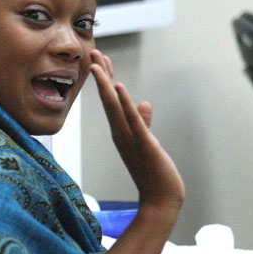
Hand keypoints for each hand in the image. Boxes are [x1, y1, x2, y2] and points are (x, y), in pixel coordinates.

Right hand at [90, 49, 184, 210]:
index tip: (98, 60)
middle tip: (92, 52)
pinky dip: (124, 104)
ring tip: (98, 63)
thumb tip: (144, 104)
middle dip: (101, 75)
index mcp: (121, 132)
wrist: (160, 201)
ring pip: (114, 107)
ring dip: (106, 84)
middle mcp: (121, 133)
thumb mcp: (149, 144)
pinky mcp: (144, 145)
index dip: (105, 80)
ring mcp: (130, 139)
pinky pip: (132, 121)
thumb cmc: (154, 175)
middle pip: (107, 99)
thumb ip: (145, 123)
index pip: (111, 102)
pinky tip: (117, 87)